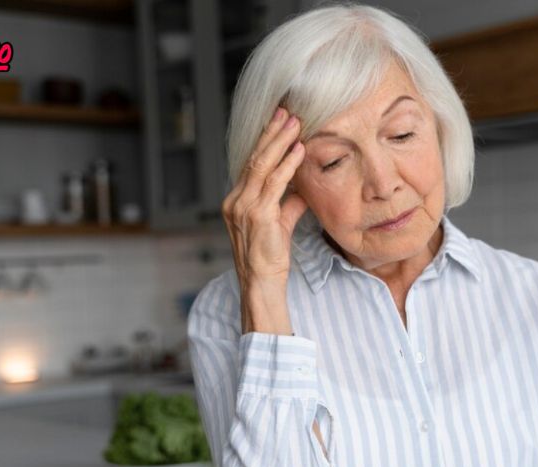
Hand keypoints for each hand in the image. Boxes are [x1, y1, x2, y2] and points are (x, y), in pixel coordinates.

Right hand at [222, 107, 308, 285]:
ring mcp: (244, 207)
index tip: (278, 123)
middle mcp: (235, 201)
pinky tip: (298, 150)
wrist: (262, 283)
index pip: (251, 165)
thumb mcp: (280, 224)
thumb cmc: (270, 257)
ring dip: (280, 141)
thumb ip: (289, 204)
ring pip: (262, 165)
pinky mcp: (258, 215)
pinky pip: (275, 183)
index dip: (266, 142)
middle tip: (286, 111)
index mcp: (236, 201)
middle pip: (254, 158)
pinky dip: (288, 164)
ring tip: (295, 123)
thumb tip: (302, 189)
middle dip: (271, 133)